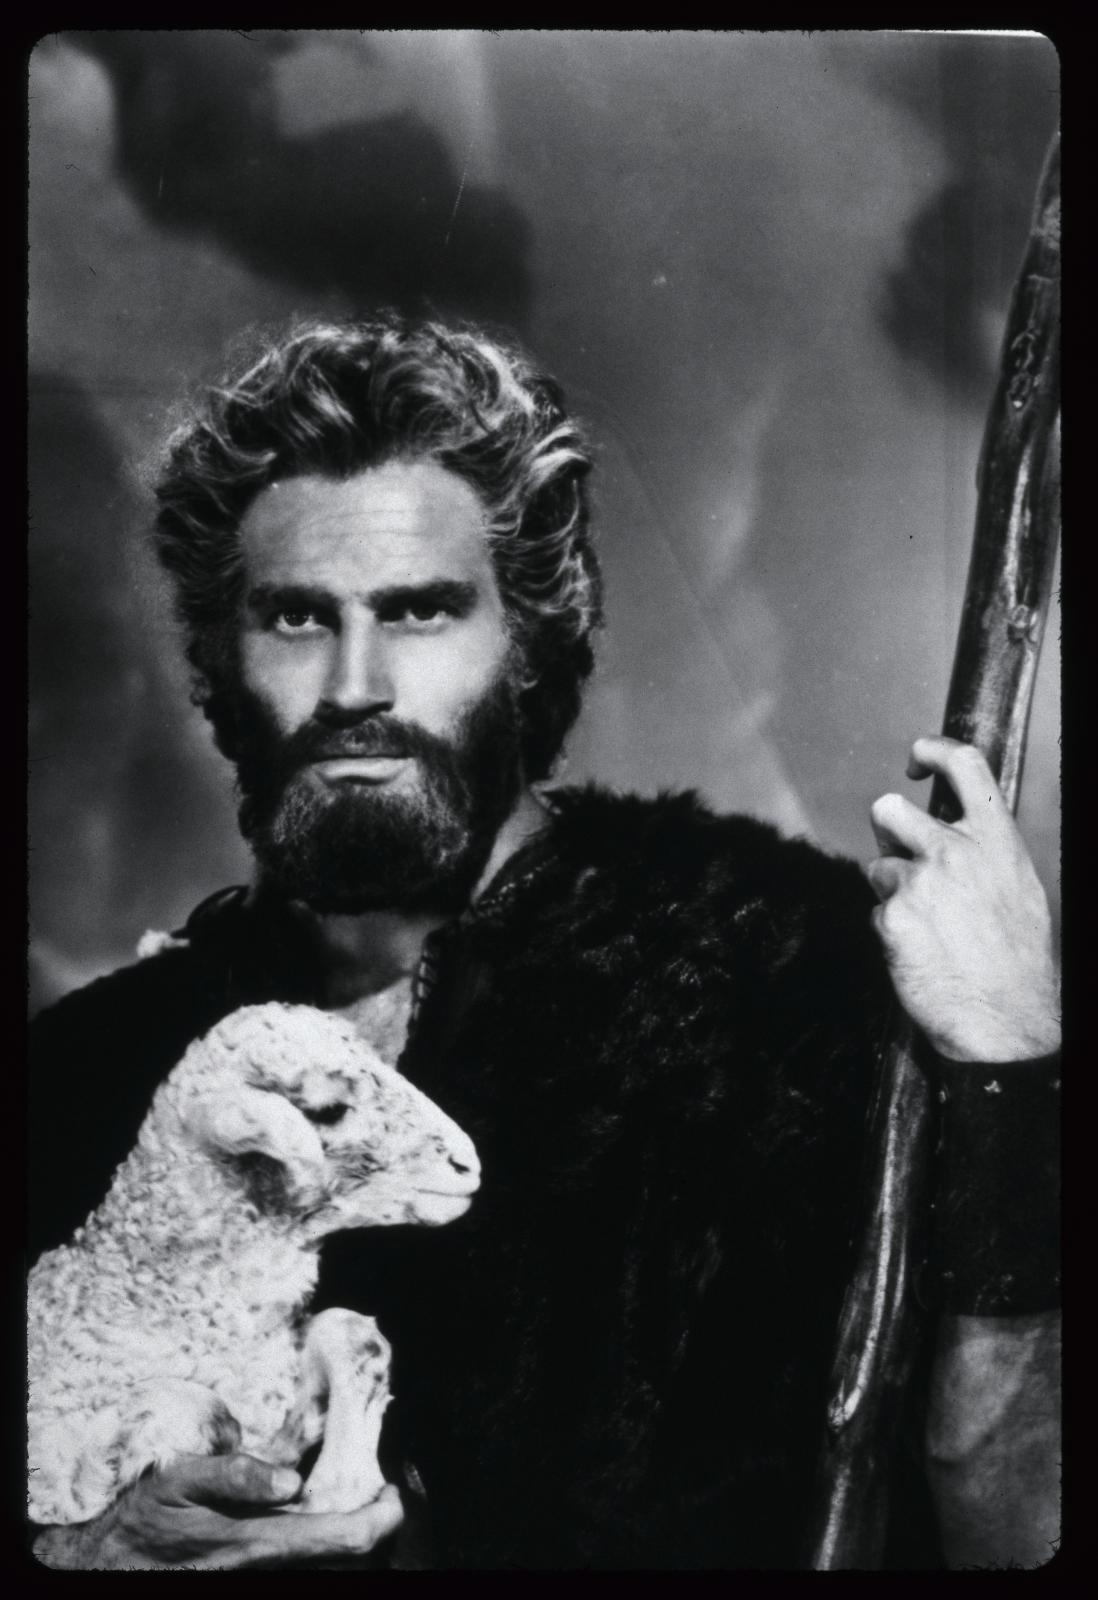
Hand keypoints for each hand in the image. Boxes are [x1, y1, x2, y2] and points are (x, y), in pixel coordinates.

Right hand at [31, 1453, 403, 1570]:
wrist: (108, 1574)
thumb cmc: (142, 1527)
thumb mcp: (176, 1483)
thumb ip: (233, 1476)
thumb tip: (288, 1478)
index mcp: (254, 1545)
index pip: (344, 1541)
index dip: (382, 1518)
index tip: (392, 1494)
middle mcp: (264, 1576)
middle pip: (349, 1567)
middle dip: (375, 1536)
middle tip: (377, 1501)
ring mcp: (259, 1584)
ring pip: (329, 1575)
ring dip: (350, 1549)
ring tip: (352, 1516)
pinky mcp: (251, 1584)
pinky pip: (302, 1575)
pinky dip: (322, 1558)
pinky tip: (314, 1534)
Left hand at [866, 736, 1059, 1061]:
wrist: (1007, 1020)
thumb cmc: (1016, 960)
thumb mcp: (1016, 886)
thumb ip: (982, 851)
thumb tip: (952, 832)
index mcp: (995, 838)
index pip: (963, 764)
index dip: (931, 749)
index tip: (915, 760)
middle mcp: (955, 851)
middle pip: (888, 808)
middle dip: (886, 832)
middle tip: (901, 860)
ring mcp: (920, 881)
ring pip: (877, 867)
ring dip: (892, 890)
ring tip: (927, 924)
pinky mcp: (892, 916)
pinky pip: (876, 910)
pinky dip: (892, 930)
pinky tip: (921, 952)